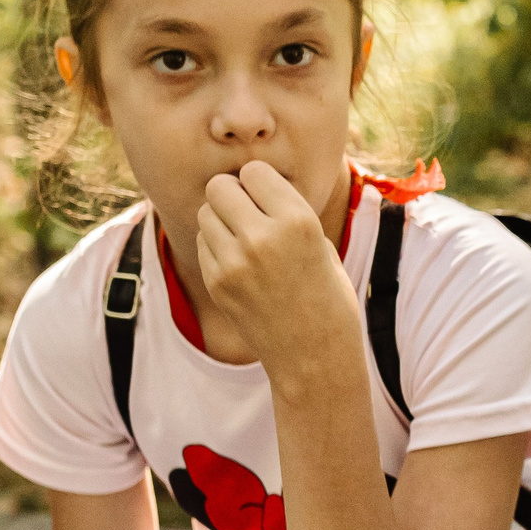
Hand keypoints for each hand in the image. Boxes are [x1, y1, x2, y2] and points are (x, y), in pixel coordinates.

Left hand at [195, 160, 363, 381]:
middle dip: (232, 195)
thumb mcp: (322, 245)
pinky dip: (217, 246)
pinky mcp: (217, 283)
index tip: (269, 198)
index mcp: (299, 222)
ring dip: (221, 220)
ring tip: (246, 240)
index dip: (260, 182)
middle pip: (219, 187)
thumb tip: (249, 185)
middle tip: (249, 213)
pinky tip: (241, 265)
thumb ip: (287, 213)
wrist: (316, 357)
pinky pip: (202, 243)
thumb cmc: (328, 297)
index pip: (254, 172)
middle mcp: (263, 238)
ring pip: (205, 213)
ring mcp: (234, 263)